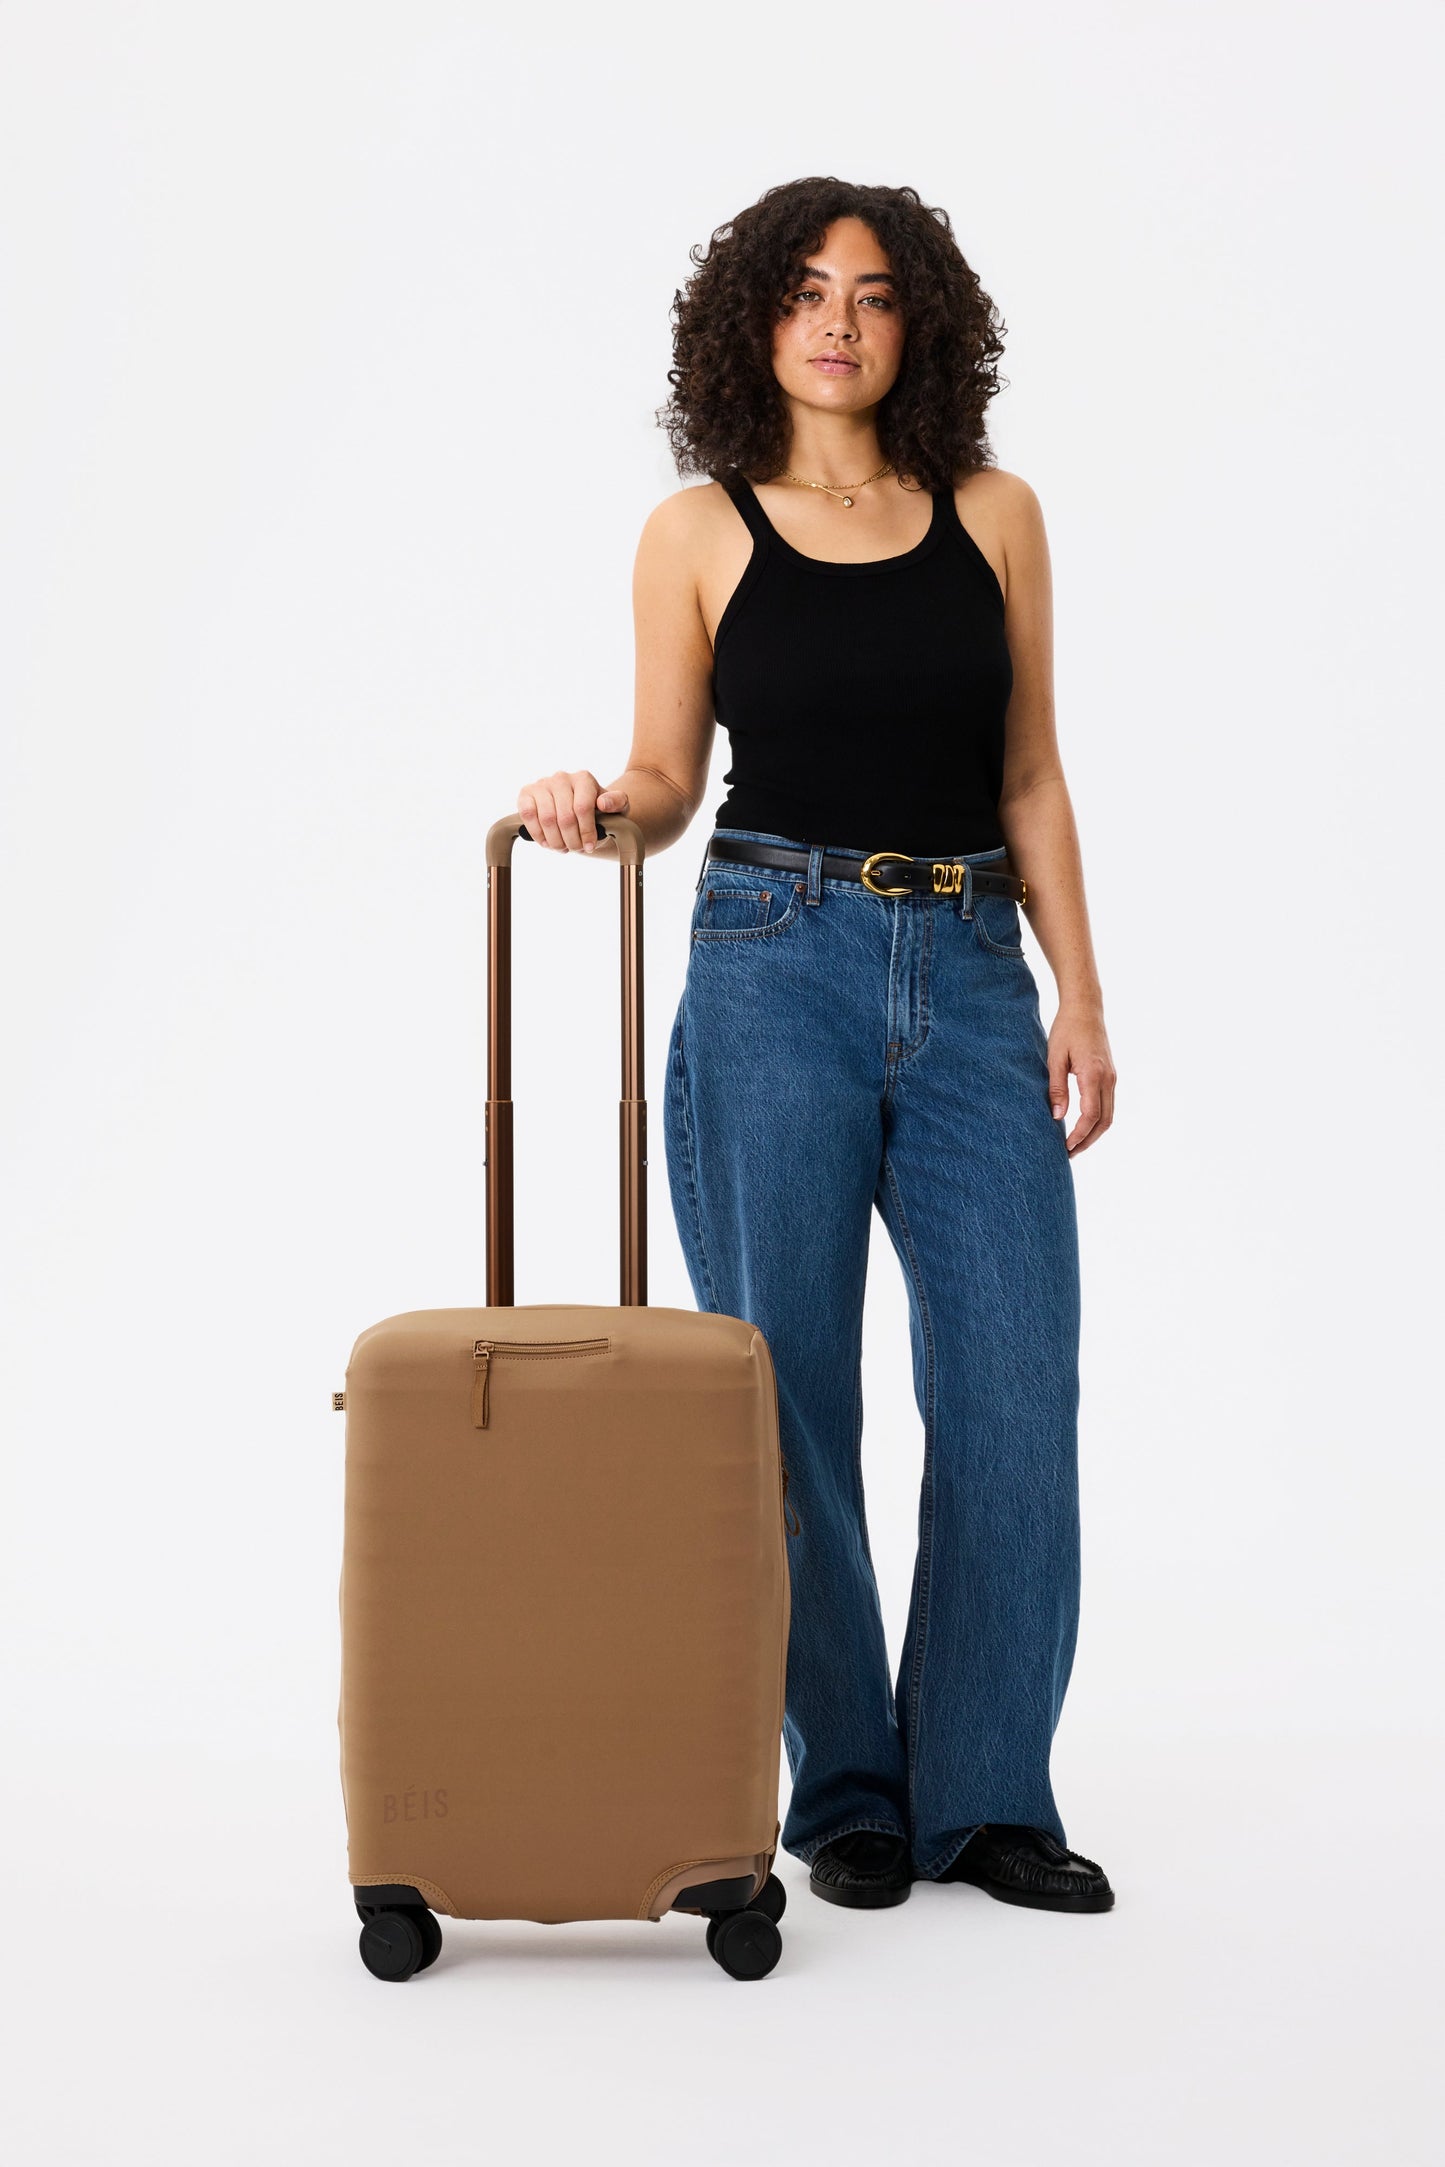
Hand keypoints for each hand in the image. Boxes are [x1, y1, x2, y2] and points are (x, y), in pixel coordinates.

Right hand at [516, 770, 629, 853]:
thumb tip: (603, 803)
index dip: (586, 832)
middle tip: (576, 849)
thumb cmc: (600, 810)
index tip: (590, 846)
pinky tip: (547, 842)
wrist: (578, 809)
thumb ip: (617, 802)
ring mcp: (542, 784)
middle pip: (565, 817)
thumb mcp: (617, 807)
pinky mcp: (526, 794)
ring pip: (547, 819)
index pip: (582, 808)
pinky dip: (537, 834)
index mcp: (583, 779)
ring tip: (563, 847)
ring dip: (555, 841)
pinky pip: (527, 815)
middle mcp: (561, 777)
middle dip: (572, 840)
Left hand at [1047, 1006, 1115, 1153]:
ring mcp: (1112, 1077)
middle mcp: (1108, 1078)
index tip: (1065, 1147)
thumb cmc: (1066, 1029)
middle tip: (1069, 1153)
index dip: (1079, 1134)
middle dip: (1088, 1140)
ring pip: (1109, 1115)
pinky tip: (1082, 1126)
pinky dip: (1097, 1120)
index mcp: (1094, 1074)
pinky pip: (1108, 1104)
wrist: (1085, 1008)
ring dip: (1094, 1133)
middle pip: (1104, 1121)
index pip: (1090, 1115)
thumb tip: (1057, 1117)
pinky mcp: (1111, 1075)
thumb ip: (1056, 1088)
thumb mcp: (1055, 1057)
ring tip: (1075, 1145)